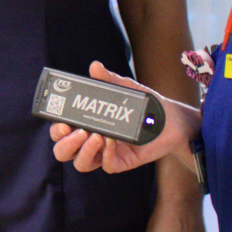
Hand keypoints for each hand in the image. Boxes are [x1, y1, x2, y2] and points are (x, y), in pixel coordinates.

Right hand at [49, 61, 200, 173]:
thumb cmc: (148, 105)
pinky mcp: (122, 162)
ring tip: (96, 136)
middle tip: (76, 131)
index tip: (62, 122)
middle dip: (65, 144)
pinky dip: (105, 154)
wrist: (174, 121)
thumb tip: (95, 66)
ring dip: (83, 151)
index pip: (62, 132)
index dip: (56, 130)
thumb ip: (111, 80)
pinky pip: (106, 165)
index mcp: (89, 122)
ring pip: (81, 163)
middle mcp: (93, 140)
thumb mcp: (129, 90)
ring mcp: (106, 153)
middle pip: (64, 152)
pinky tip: (112, 142)